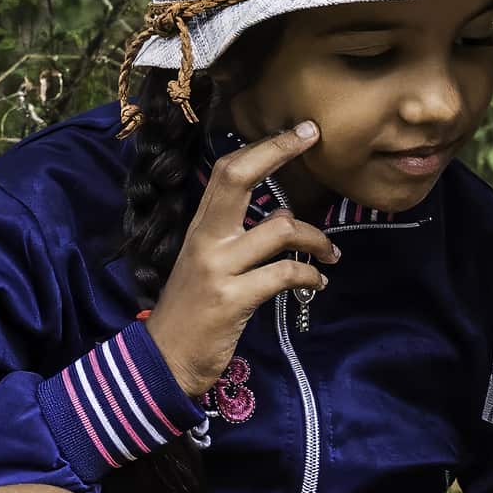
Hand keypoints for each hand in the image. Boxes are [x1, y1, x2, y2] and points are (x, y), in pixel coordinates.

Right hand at [143, 120, 340, 395]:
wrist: (162, 362)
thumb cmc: (192, 313)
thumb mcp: (207, 266)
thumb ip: (235, 239)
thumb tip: (277, 214)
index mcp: (200, 228)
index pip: (226, 172)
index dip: (263, 147)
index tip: (299, 131)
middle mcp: (205, 239)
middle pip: (238, 178)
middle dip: (278, 152)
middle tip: (313, 139)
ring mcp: (217, 268)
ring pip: (278, 229)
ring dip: (316, 238)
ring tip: (331, 255)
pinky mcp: (231, 299)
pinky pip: (283, 275)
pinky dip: (309, 276)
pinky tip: (317, 283)